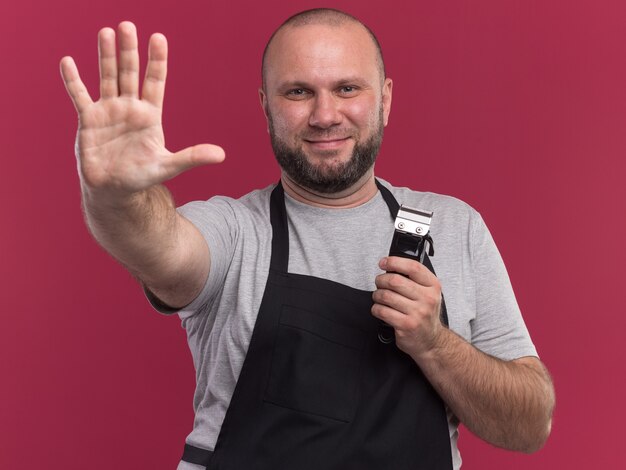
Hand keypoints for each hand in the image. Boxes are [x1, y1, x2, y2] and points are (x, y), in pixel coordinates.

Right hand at [60, 22, 224, 198]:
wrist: (114, 189)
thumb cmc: (142, 176)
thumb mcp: (168, 166)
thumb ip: (192, 157)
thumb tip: (221, 155)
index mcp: (150, 115)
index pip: (155, 82)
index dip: (157, 61)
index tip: (159, 38)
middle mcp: (129, 108)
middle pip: (129, 73)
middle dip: (129, 51)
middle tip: (128, 26)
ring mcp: (108, 111)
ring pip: (107, 78)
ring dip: (105, 56)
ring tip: (106, 32)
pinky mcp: (89, 120)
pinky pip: (79, 96)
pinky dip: (73, 80)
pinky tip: (68, 61)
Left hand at [371, 256, 444, 357]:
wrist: (431, 341)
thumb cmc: (425, 314)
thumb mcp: (428, 293)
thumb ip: (414, 279)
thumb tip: (390, 265)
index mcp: (433, 286)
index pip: (413, 267)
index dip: (394, 262)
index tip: (384, 262)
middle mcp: (427, 299)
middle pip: (395, 281)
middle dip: (381, 280)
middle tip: (379, 283)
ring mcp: (417, 313)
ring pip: (386, 296)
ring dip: (377, 295)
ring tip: (379, 297)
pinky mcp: (406, 325)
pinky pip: (382, 311)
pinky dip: (376, 308)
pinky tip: (380, 309)